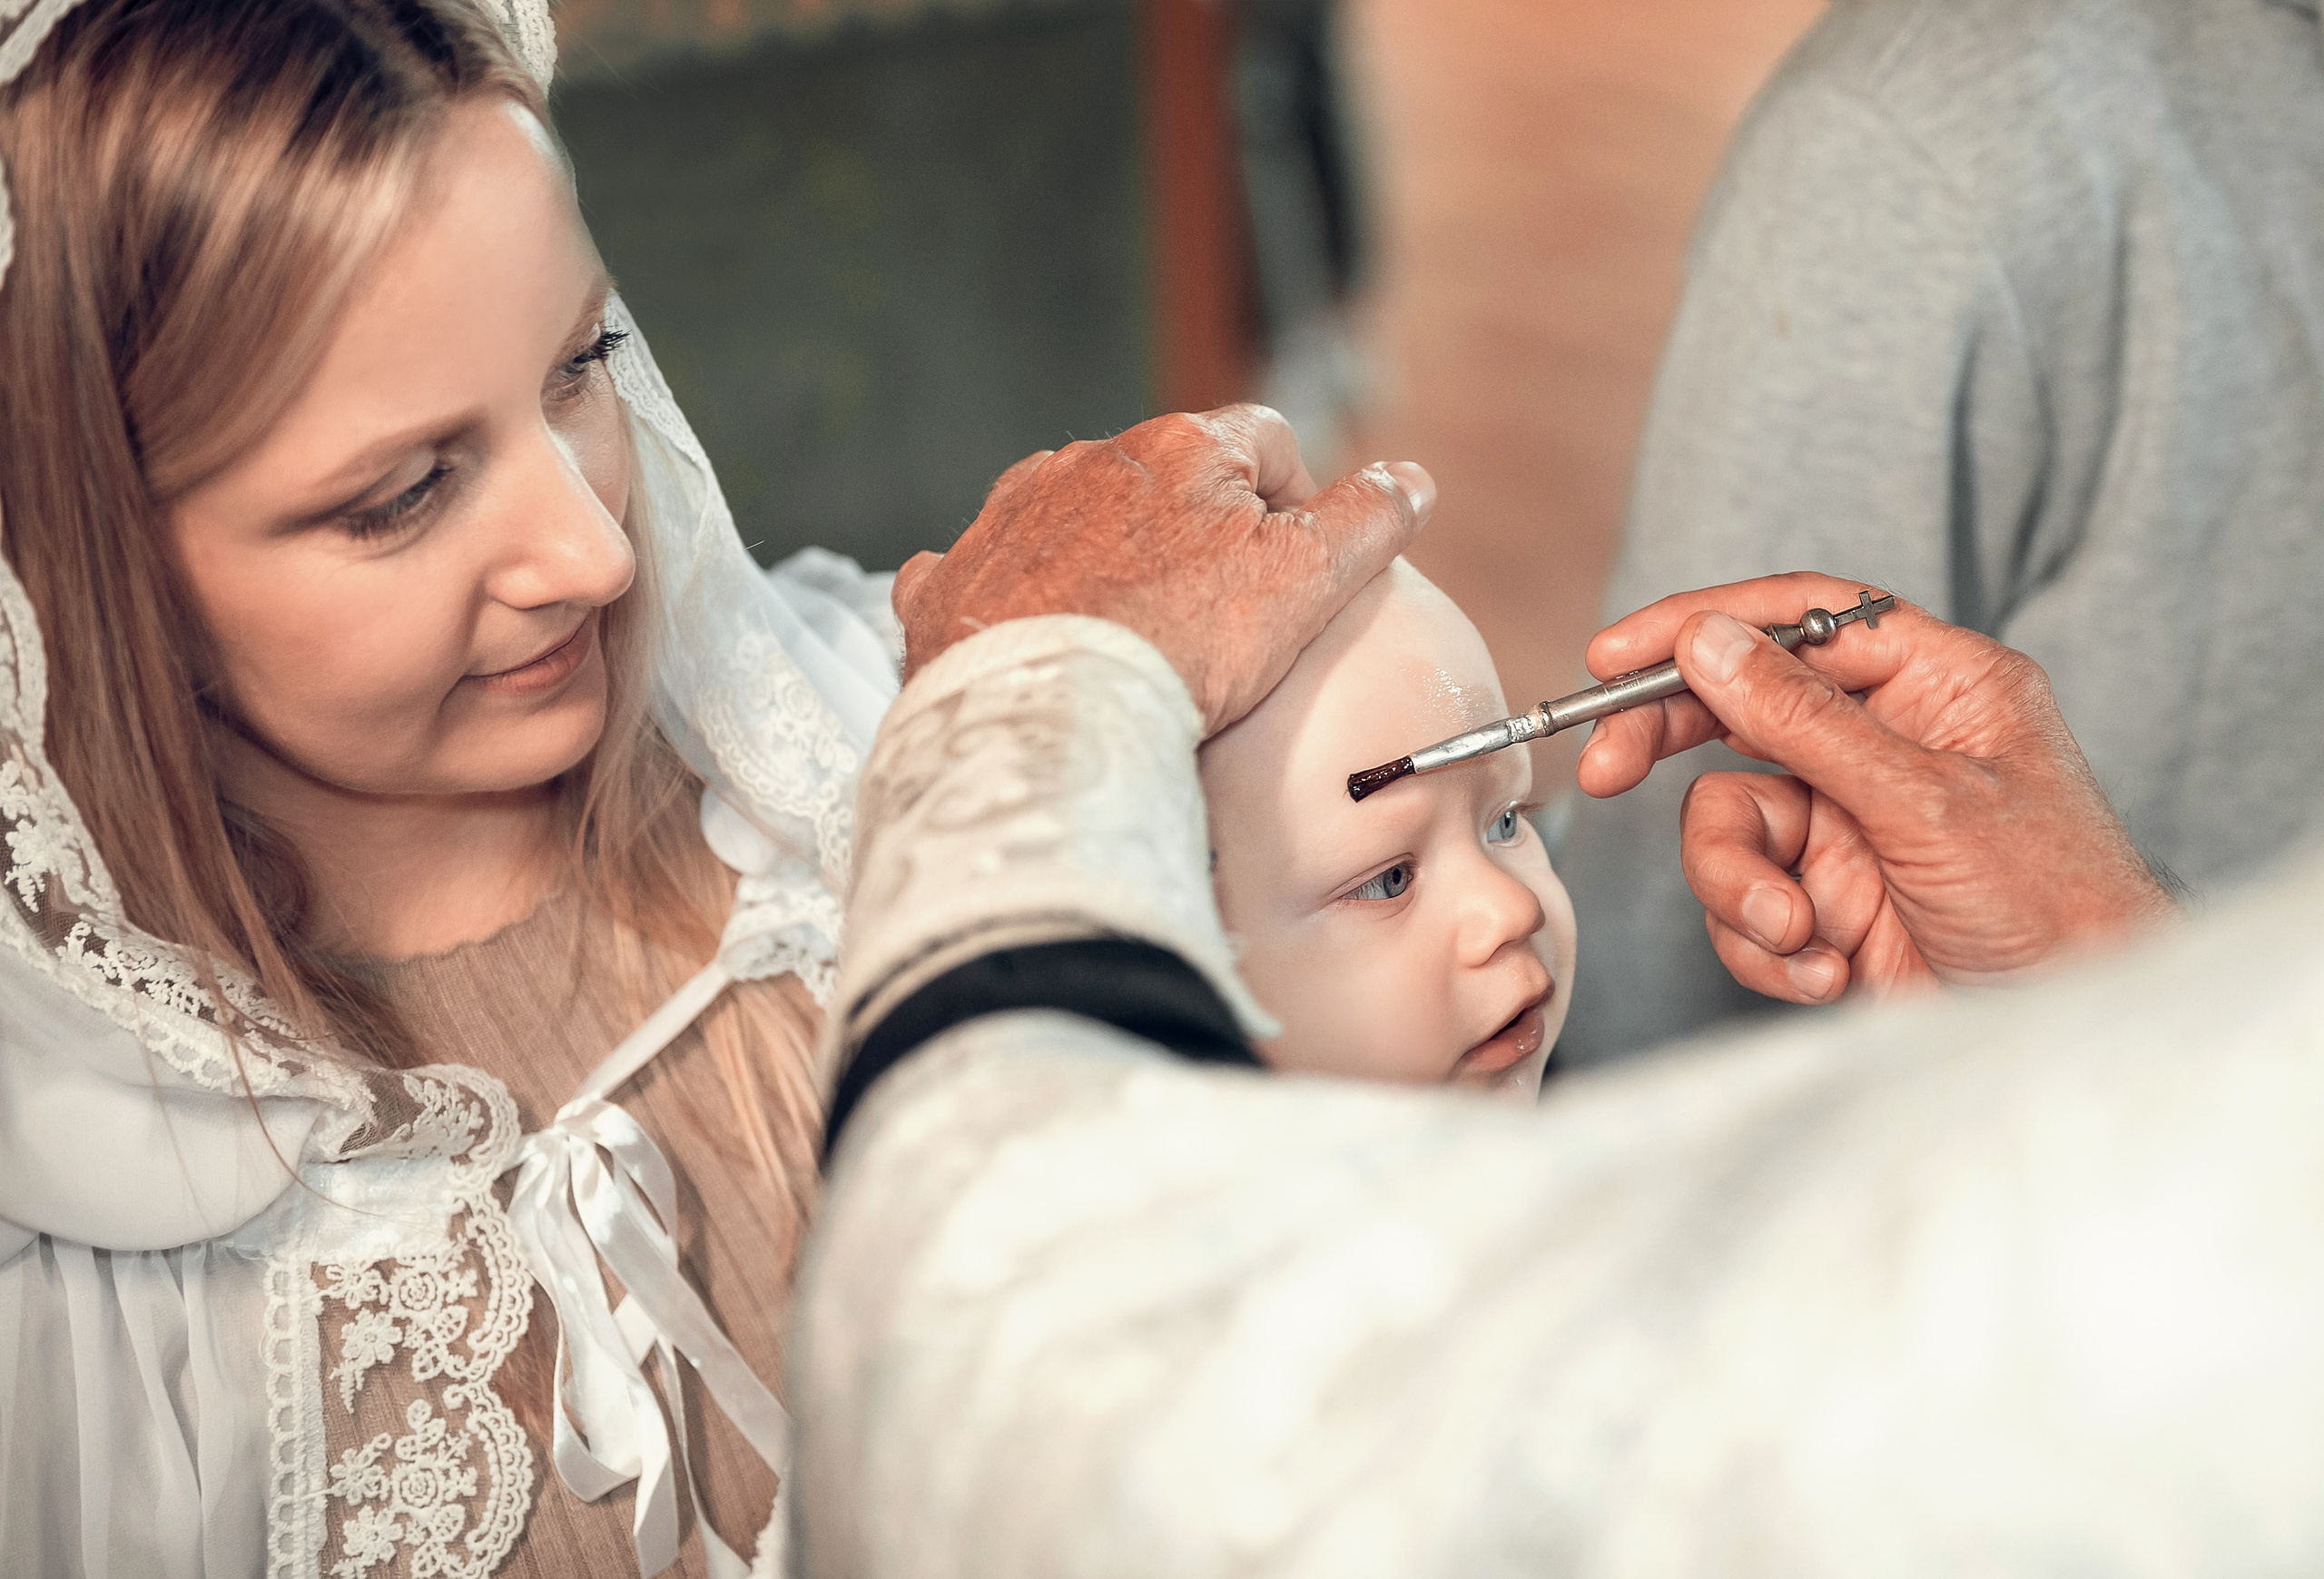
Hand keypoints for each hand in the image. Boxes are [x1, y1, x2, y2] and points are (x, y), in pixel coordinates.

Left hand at [892, 405, 1433, 733]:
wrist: (1048, 718)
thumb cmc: (1183, 648)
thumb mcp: (1306, 582)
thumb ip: (1365, 522)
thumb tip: (1412, 479)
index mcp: (1179, 448)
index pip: (1265, 441)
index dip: (1294, 498)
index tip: (1295, 563)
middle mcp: (1083, 462)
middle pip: (1163, 479)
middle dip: (1193, 530)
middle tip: (1214, 615)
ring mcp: (1005, 519)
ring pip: (1069, 516)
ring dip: (1099, 556)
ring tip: (1123, 633)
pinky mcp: (946, 585)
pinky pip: (979, 573)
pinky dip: (1005, 597)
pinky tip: (1025, 640)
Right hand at [1575, 572, 2175, 1001]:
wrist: (2073, 1028)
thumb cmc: (2056, 907)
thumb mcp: (1924, 802)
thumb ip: (1805, 719)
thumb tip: (1712, 642)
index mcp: (1937, 686)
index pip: (1801, 621)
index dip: (1704, 624)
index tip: (1616, 657)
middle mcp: (1886, 744)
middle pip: (1741, 711)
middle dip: (1671, 750)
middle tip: (1603, 772)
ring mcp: (1851, 823)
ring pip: (1729, 823)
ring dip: (1742, 889)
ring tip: (1797, 933)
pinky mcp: (1827, 899)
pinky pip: (1744, 901)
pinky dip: (1767, 944)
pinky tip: (1828, 969)